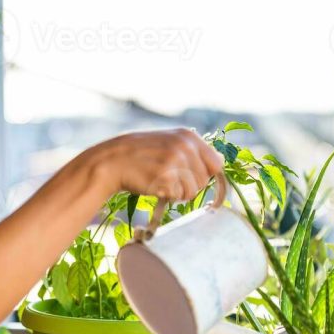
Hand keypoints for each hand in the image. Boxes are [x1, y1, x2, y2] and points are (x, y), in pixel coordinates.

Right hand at [89, 128, 224, 200]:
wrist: (113, 161)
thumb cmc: (142, 155)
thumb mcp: (169, 142)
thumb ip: (194, 151)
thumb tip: (221, 163)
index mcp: (188, 136)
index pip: (216, 163)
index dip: (206, 174)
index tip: (193, 178)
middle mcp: (185, 146)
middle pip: (205, 180)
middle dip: (190, 185)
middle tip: (170, 179)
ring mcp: (176, 161)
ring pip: (193, 191)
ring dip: (178, 193)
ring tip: (161, 182)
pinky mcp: (166, 178)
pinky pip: (178, 196)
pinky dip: (167, 196)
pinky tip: (154, 185)